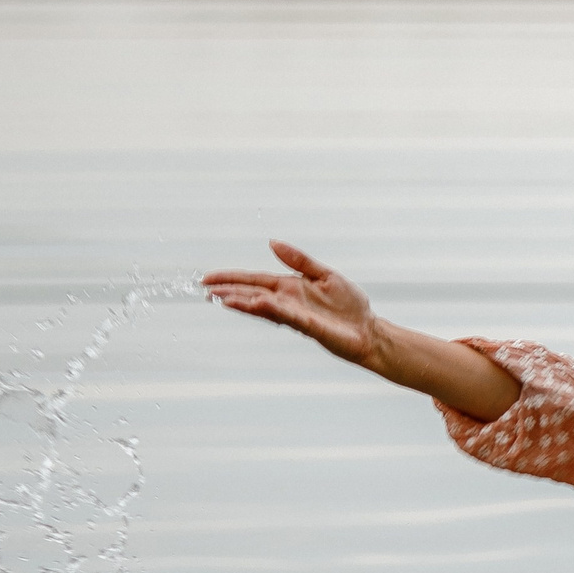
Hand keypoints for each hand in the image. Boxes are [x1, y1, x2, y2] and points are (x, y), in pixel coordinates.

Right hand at [203, 241, 380, 366]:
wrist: (368, 330)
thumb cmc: (349, 305)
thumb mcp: (323, 274)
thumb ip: (299, 260)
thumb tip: (272, 242)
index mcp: (289, 288)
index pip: (254, 281)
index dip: (232, 279)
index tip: (208, 279)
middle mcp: (288, 302)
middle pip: (252, 294)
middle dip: (229, 292)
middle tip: (205, 290)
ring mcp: (297, 315)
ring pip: (264, 308)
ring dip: (244, 303)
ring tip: (222, 299)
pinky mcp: (310, 326)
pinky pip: (289, 316)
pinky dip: (273, 309)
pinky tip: (258, 302)